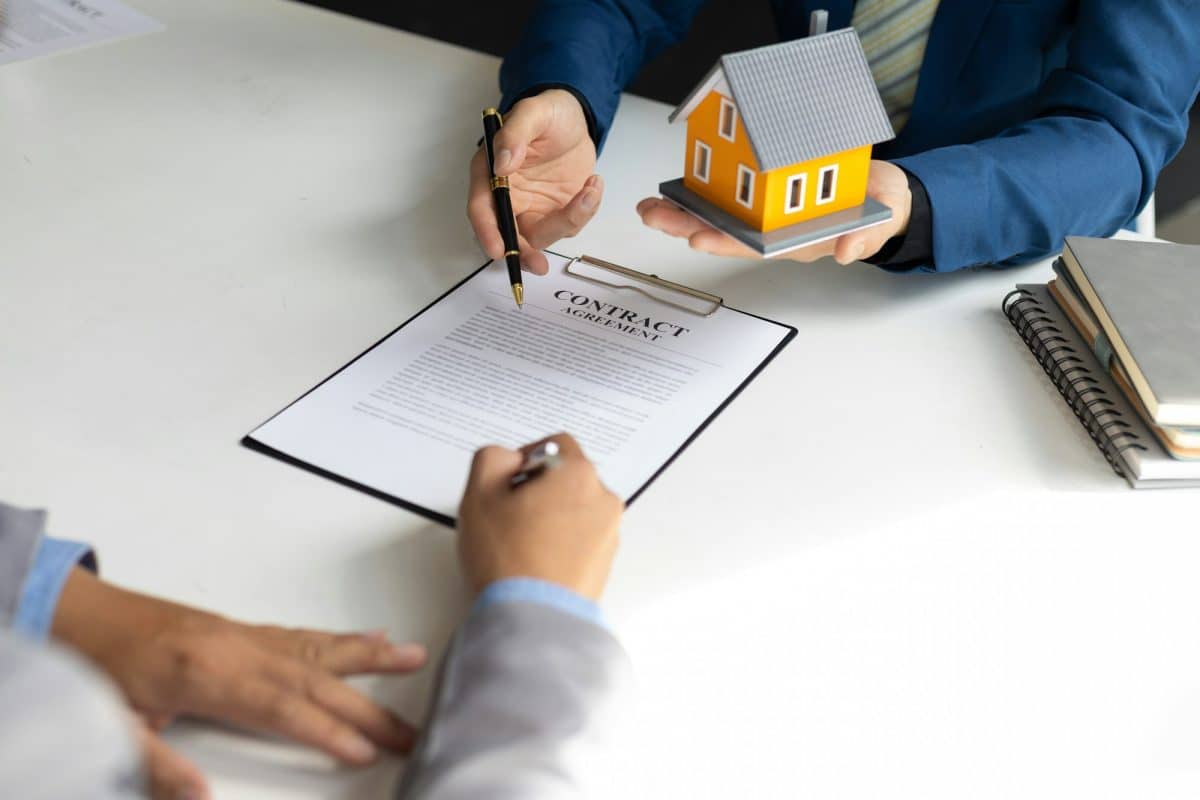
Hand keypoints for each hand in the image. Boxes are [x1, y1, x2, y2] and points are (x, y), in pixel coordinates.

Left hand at [52, 569, 425, 797]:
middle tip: (410, 731)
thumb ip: (160, 767)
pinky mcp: (247, 631)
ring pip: (320, 647)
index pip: (281, 707)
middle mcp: (240, 649)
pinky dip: (345, 638)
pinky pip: (307, 635)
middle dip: (367, 707)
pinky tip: (374, 637)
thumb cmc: (98, 670)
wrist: (84, 616)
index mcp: (208, 675)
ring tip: (415, 658)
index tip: (365, 751)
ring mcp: (247, 636)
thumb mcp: (115, 727)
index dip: (325, 731)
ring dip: (371, 656)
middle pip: (316, 678)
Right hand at [458, 434, 622, 600]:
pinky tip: (534, 561)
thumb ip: (492, 458)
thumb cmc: (507, 558)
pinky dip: (560, 542)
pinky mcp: (605, 563)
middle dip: (538, 489)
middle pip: (567, 477)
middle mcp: (603, 500)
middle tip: (508, 515)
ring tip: (520, 543)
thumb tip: (508, 460)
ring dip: (550, 516)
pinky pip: (581, 538)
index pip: (555, 445)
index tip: (506, 483)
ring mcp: (608, 533)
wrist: (531, 618)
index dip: (524, 459)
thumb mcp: (479, 493)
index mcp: (578, 474)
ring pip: (574, 509)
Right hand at [468, 89, 601, 274]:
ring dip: (569, 221)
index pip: (482, 208)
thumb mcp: (533, 112)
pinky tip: (592, 184)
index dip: (487, 232)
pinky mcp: (557, 212)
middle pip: (508, 235)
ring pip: (543, 236)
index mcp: (490, 173)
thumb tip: (502, 163)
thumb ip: (514, 135)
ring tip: (590, 187)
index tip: (497, 250)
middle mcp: (508, 197)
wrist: (574, 118)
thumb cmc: (548, 112)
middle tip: (539, 265)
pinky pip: (570, 225)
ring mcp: (533, 208)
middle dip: (522, 253)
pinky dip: (586, 211)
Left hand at [637, 160, 912, 264]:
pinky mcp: (765, 191)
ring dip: (683, 211)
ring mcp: (767, 212)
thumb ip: (864, 238)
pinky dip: (701, 190)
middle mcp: (774, 228)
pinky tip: (676, 187)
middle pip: (724, 231)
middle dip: (686, 225)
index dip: (724, 242)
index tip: (697, 236)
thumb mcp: (880, 220)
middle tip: (653, 217)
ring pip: (718, 214)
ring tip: (649, 205)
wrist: (882, 190)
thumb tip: (845, 254)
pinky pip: (728, 193)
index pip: (753, 245)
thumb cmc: (878, 208)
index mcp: (795, 239)